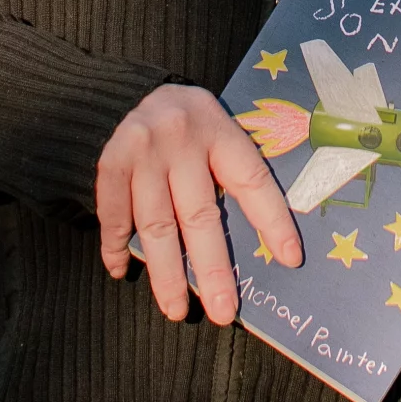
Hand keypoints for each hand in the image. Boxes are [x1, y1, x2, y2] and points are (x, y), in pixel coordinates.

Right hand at [96, 83, 301, 324]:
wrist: (133, 89)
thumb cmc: (191, 126)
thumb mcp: (219, 131)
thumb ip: (234, 173)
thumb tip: (269, 242)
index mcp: (221, 131)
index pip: (252, 181)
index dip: (272, 221)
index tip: (289, 259)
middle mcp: (183, 139)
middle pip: (200, 216)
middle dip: (214, 270)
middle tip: (224, 312)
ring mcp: (144, 151)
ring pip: (157, 224)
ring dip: (166, 273)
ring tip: (177, 310)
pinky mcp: (111, 160)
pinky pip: (114, 213)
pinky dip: (116, 245)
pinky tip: (121, 270)